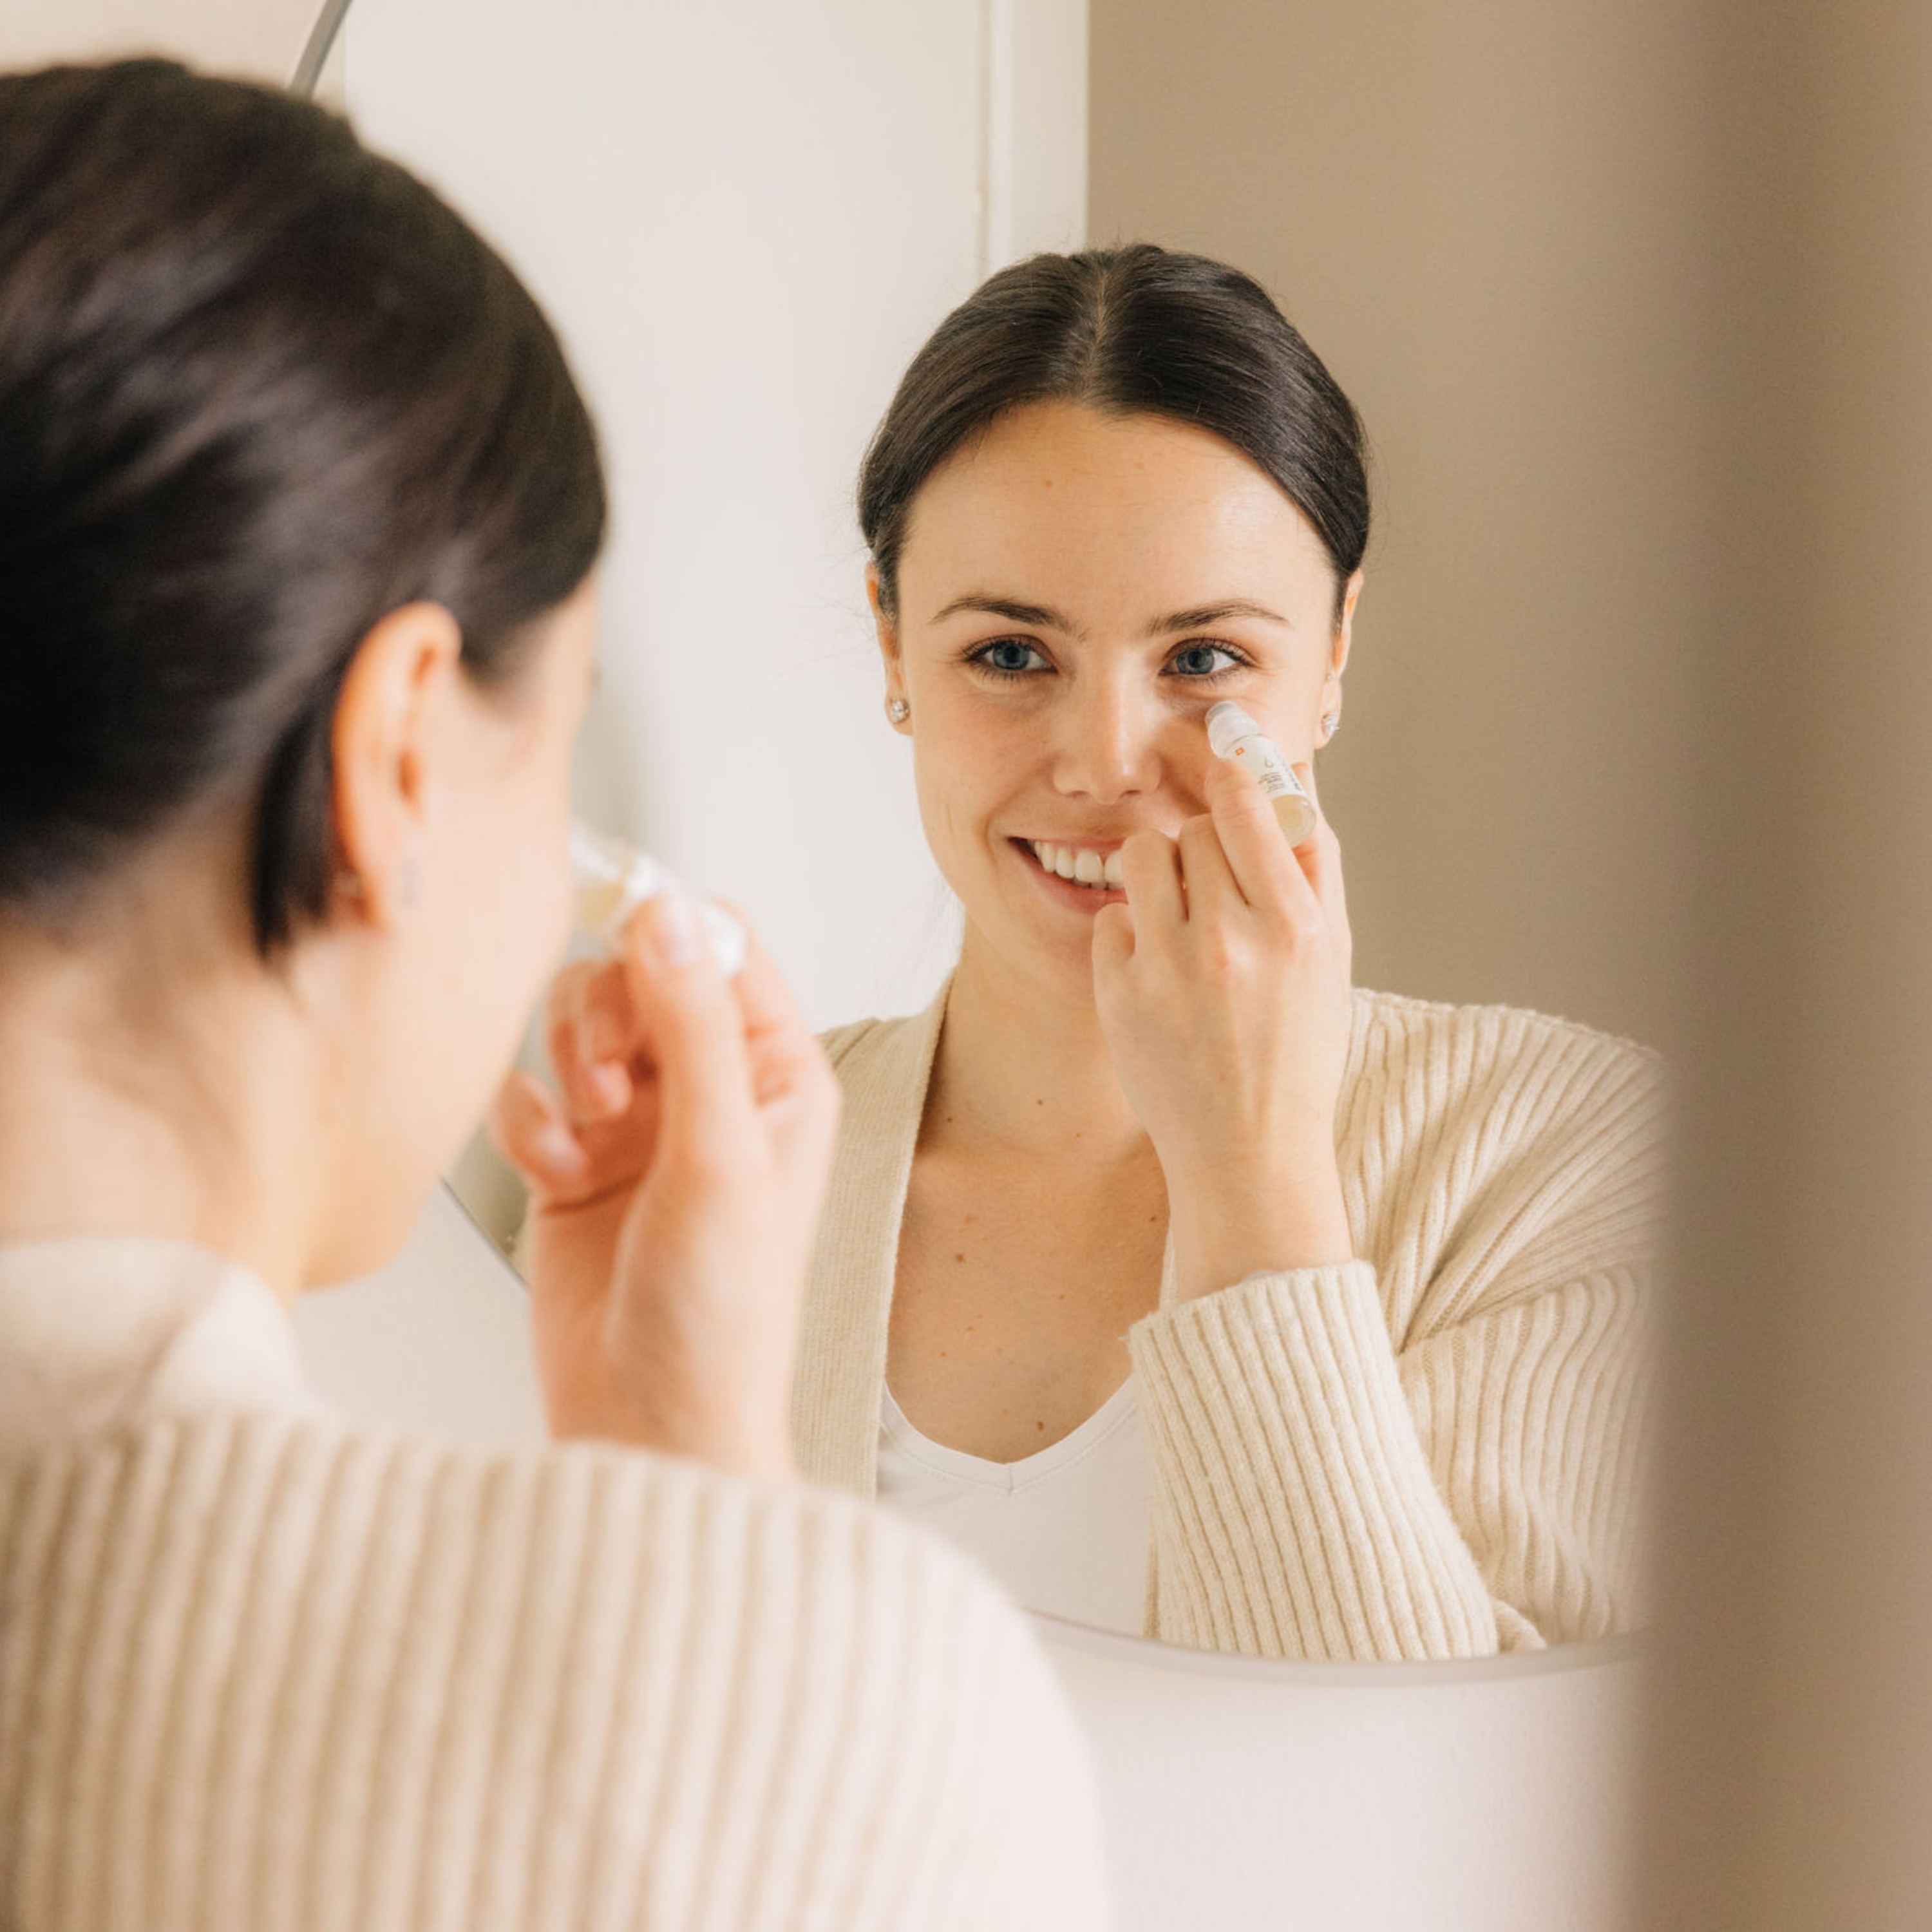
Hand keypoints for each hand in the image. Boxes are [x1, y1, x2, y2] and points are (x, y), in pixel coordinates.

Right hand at [489, 892, 840, 1479]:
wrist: (652, 1426)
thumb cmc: (721, 1313)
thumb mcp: (718, 1153)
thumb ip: (692, 1027)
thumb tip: (668, 912)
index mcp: (776, 1074)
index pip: (722, 948)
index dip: (666, 932)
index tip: (616, 939)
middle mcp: (712, 1088)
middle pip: (637, 973)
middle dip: (605, 1014)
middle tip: (605, 1087)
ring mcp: (639, 1125)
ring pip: (578, 1025)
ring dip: (565, 1065)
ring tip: (584, 1136)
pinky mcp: (573, 1163)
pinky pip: (529, 1091)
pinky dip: (527, 1122)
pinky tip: (551, 1175)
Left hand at [1091, 750, 1354, 1296]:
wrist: (1249, 1155)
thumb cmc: (1297, 1051)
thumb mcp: (1334, 957)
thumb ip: (1314, 864)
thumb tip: (1292, 775)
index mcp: (1297, 928)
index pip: (1247, 803)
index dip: (1232, 776)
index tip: (1225, 768)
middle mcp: (1232, 943)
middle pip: (1194, 827)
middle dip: (1202, 844)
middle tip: (1218, 888)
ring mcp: (1169, 970)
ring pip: (1144, 854)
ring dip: (1160, 871)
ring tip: (1183, 917)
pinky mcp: (1119, 994)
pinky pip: (1114, 915)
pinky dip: (1132, 932)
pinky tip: (1160, 972)